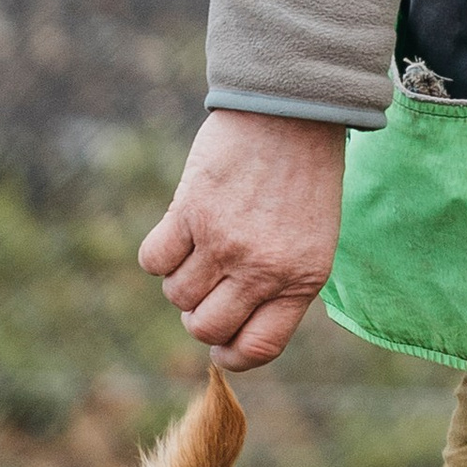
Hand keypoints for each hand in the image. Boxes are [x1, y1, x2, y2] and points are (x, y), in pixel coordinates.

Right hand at [139, 110, 347, 370]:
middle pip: (206, 328)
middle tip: (209, 286)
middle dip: (200, 316)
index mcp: (303, 280)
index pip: (257, 348)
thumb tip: (229, 332)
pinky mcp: (191, 211)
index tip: (222, 344)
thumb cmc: (303, 177)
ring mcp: (225, 242)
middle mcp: (263, 268)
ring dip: (181, 278)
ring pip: (177, 295)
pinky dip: (159, 253)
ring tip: (203, 244)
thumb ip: (279, 285)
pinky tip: (180, 228)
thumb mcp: (312, 240)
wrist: (293, 110)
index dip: (232, 355)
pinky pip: (154, 260)